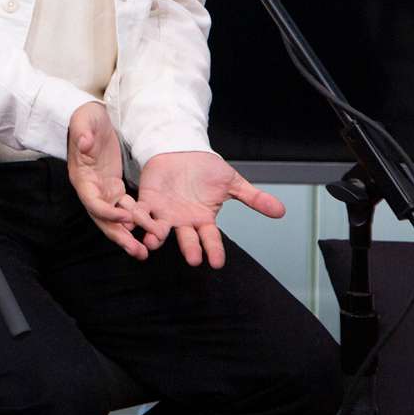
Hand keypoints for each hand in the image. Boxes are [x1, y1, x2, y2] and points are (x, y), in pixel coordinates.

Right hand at [66, 102, 147, 260]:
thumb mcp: (84, 120)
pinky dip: (136, 220)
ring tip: (145, 250)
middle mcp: (91, 190)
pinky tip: (150, 230)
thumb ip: (83, 132)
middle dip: (120, 237)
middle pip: (104, 220)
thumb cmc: (86, 119)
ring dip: (129, 235)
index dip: (109, 212)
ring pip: (116, 219)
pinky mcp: (115, 188)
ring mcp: (103, 191)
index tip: (127, 216)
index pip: (94, 203)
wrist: (92, 117)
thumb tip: (84, 144)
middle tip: (138, 251)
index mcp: (82, 178)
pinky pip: (126, 209)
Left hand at [135, 151, 285, 267]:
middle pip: (186, 238)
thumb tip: (281, 211)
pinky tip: (132, 222)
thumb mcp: (233, 182)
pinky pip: (141, 212)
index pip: (210, 238)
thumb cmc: (206, 169)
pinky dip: (137, 217)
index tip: (217, 263)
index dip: (213, 250)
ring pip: (160, 229)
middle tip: (194, 259)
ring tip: (154, 242)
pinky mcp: (147, 200)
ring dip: (156, 236)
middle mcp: (184, 221)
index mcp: (204, 219)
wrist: (183, 151)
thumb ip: (254, 198)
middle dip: (189, 249)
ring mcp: (164, 213)